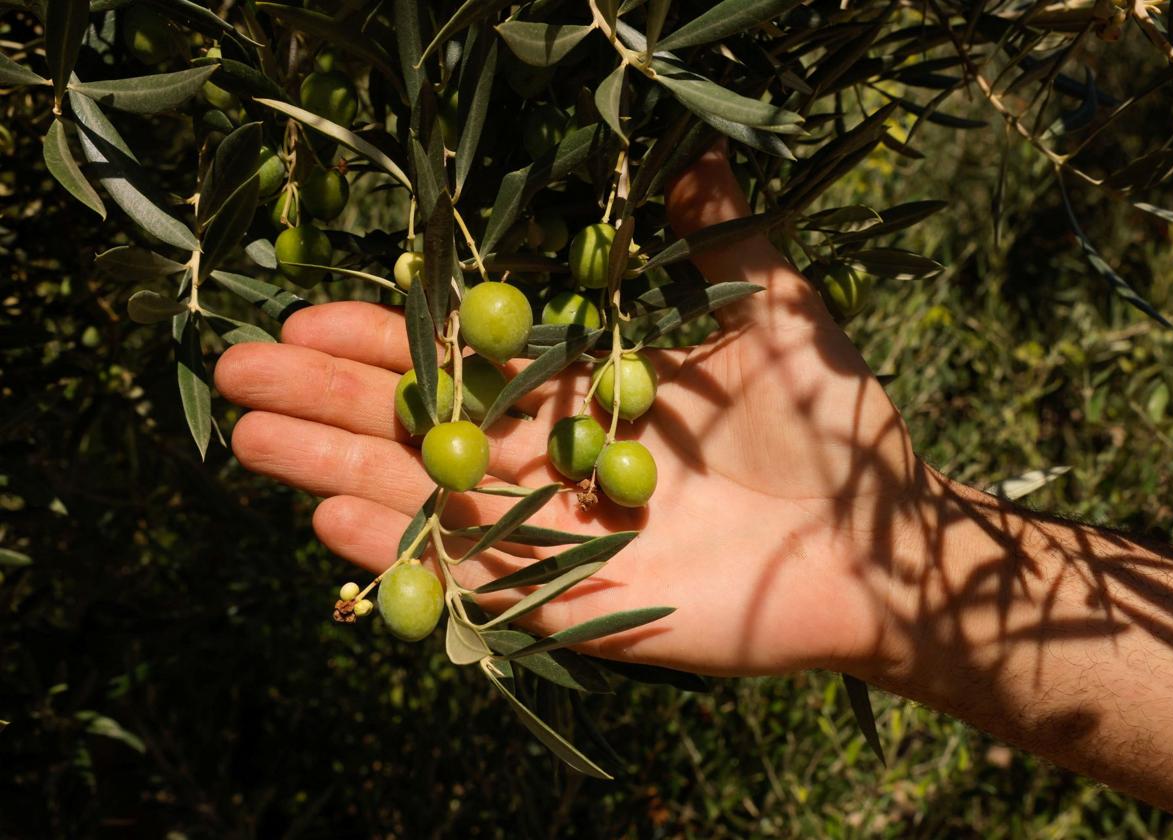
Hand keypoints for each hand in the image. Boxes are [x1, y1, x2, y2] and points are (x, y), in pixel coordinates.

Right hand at [214, 146, 921, 676]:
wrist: (880, 541)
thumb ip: (716, 231)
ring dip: (333, 472)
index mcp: (579, 391)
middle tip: (232, 375)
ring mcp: (553, 536)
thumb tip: (692, 148)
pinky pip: (470, 582)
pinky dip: (400, 557)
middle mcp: (551, 462)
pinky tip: (328, 523)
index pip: (458, 362)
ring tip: (248, 443)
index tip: (306, 317)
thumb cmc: (829, 418)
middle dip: (325, 402)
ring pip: (425, 503)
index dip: (383, 341)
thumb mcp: (766, 301)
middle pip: (418, 431)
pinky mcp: (570, 605)